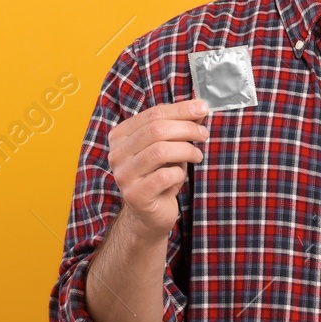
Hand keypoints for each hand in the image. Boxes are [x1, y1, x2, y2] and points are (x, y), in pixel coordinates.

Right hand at [106, 98, 210, 240]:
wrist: (149, 214)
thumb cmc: (160, 176)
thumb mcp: (169, 146)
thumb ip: (179, 126)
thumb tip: (199, 107)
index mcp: (121, 136)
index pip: (153, 114)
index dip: (181, 109)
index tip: (203, 109)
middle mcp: (117, 154)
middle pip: (156, 130)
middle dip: (186, 129)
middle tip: (204, 135)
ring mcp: (123, 175)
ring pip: (160, 151)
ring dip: (186, 150)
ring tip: (198, 156)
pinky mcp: (135, 195)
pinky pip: (164, 176)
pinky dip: (180, 173)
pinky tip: (182, 175)